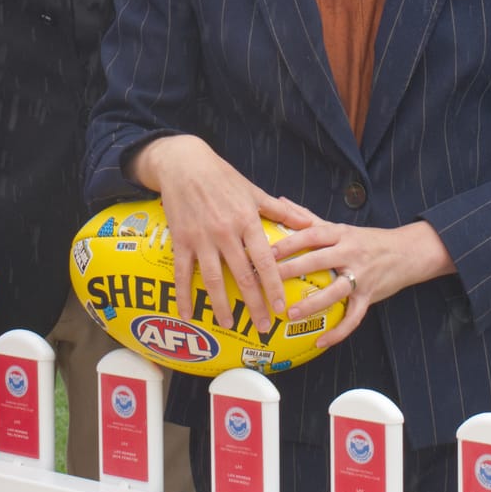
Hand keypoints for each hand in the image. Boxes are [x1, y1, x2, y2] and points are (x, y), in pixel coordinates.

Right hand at [133, 134, 314, 333]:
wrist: (184, 164)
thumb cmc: (223, 177)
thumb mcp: (254, 191)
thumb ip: (280, 211)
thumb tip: (310, 222)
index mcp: (247, 220)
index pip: (265, 260)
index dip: (273, 286)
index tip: (282, 307)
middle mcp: (225, 232)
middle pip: (241, 276)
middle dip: (253, 305)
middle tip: (263, 327)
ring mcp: (201, 238)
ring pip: (212, 279)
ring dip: (220, 305)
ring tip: (228, 324)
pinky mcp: (181, 240)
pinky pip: (182, 273)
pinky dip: (183, 296)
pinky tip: (187, 315)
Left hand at [272, 218, 453, 349]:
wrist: (408, 252)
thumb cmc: (368, 240)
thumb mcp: (340, 227)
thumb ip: (308, 217)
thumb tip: (280, 201)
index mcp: (341, 234)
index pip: (312, 234)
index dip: (289, 242)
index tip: (266, 250)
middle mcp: (351, 253)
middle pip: (319, 260)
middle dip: (294, 270)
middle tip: (269, 280)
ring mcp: (361, 276)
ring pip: (336, 291)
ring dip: (313, 303)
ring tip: (291, 313)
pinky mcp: (370, 296)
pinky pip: (354, 317)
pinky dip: (338, 331)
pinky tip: (320, 342)